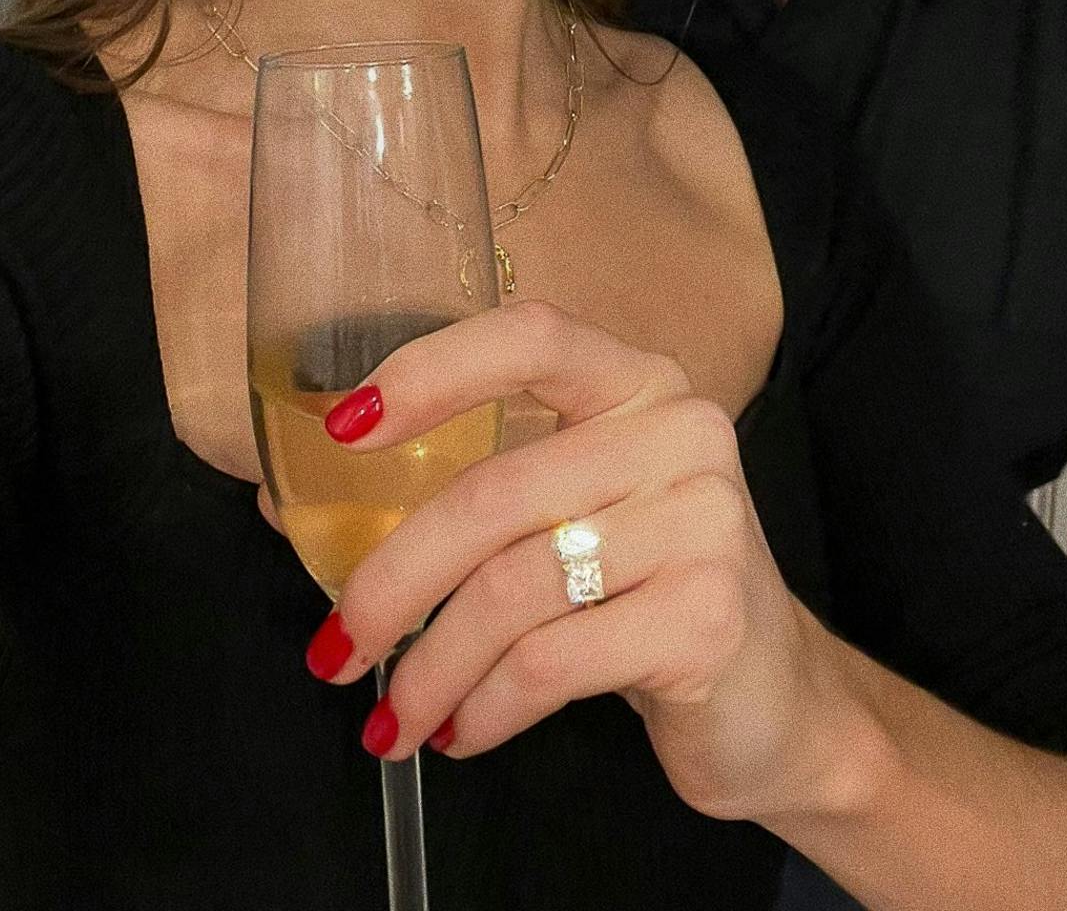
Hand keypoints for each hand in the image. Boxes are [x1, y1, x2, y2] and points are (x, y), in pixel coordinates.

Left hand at [310, 301, 847, 822]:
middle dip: (392, 580)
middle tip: (335, 647)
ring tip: (395, 715)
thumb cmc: (643, 594)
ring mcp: (705, 520)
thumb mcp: (570, 519)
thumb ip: (463, 492)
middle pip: (494, 492)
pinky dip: (486, 705)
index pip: (530, 336)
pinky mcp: (709, 615)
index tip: (344, 426)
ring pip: (514, 588)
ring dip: (432, 666)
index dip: (431, 370)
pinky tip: (463, 730)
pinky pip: (553, 659)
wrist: (776, 703)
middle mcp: (680, 431)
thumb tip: (290, 506)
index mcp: (638, 383)